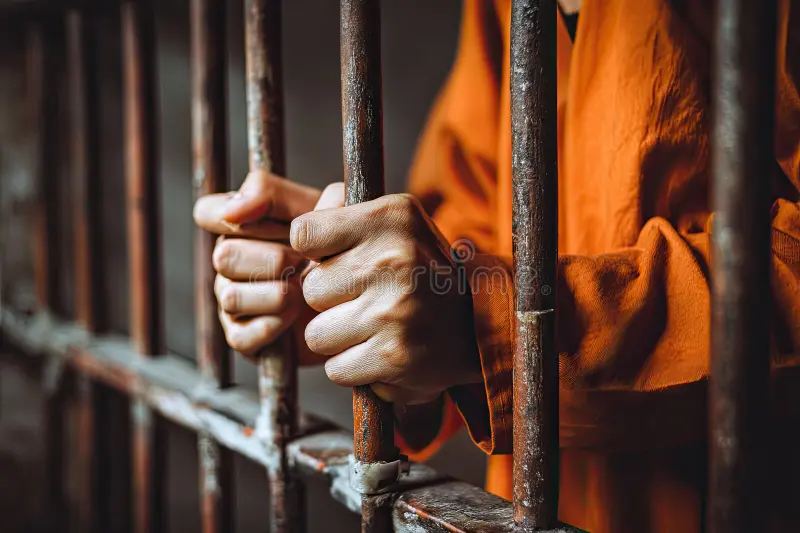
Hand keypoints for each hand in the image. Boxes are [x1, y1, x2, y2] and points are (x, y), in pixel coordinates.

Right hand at [193, 170, 331, 362]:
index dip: (230, 214)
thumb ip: (278, 195)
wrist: (363, 299)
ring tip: (305, 291)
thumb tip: (236, 209)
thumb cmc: (341, 247)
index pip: (209, 211)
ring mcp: (232, 299)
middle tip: (304, 262)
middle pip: (224, 255)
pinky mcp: (243, 337)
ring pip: (231, 296)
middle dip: (272, 259)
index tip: (269, 222)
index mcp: (243, 224)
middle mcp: (230, 260)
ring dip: (276, 294)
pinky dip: (273, 326)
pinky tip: (294, 316)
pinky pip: (241, 334)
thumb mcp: (325, 208)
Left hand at [291, 193, 482, 403]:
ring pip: (317, 333)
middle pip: (310, 290)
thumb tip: (269, 199)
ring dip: (339, 336)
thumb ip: (340, 208)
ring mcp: (394, 311)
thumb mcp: (395, 223)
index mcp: (390, 219)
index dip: (315, 253)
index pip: (303, 234)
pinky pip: (336, 367)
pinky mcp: (393, 356)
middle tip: (366, 298)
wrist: (479, 325)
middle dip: (330, 300)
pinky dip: (354, 366)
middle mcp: (394, 260)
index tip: (337, 260)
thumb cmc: (421, 271)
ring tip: (373, 326)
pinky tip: (381, 350)